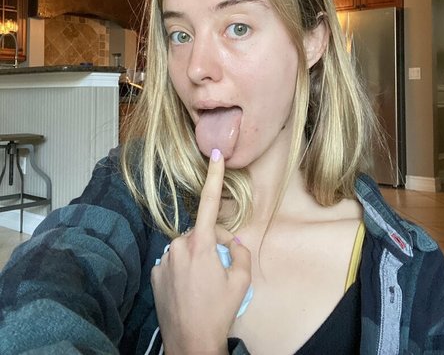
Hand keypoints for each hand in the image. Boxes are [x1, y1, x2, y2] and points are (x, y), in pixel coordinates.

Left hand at [151, 149, 250, 354]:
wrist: (191, 344)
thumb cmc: (218, 313)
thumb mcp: (241, 281)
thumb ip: (239, 252)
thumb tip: (232, 242)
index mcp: (201, 245)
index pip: (210, 203)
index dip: (213, 176)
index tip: (215, 155)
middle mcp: (179, 247)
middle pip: (202, 233)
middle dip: (213, 244)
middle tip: (222, 269)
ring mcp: (165, 261)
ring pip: (187, 248)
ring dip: (198, 257)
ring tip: (204, 284)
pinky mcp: (155, 274)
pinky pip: (174, 262)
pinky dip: (183, 269)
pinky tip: (189, 289)